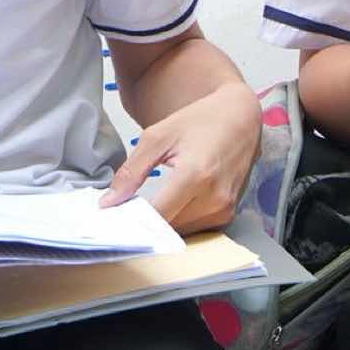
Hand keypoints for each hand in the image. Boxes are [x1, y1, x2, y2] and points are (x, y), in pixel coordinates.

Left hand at [100, 81, 258, 233]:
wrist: (240, 118)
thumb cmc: (200, 121)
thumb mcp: (158, 136)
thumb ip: (131, 171)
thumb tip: (108, 202)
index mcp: (195, 174)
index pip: (157, 215)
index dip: (132, 220)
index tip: (113, 216)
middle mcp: (214, 196)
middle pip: (167, 227)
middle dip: (144, 222)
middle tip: (127, 208)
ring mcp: (224, 208)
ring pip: (180, 232)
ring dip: (162, 223)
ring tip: (150, 204)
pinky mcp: (228, 214)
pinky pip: (195, 228)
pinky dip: (179, 221)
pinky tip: (171, 204)